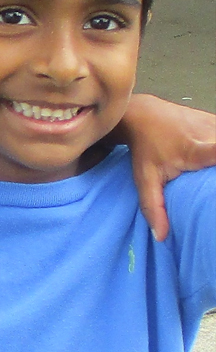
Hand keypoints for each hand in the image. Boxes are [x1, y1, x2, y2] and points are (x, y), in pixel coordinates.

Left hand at [116, 94, 215, 240]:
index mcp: (195, 150)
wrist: (143, 114)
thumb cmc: (144, 149)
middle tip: (207, 181)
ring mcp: (215, 124)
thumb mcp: (145, 178)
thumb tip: (162, 237)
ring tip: (206, 173)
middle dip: (215, 172)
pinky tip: (208, 163)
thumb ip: (153, 206)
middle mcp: (209, 134)